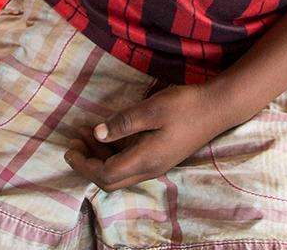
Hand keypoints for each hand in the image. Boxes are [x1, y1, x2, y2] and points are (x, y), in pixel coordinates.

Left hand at [64, 83, 232, 190]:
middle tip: (73, 144)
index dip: (84, 165)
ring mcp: (156, 164)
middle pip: (110, 180)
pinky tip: (106, 134)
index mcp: (146, 160)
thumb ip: (123, 123)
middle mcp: (150, 169)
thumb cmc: (185, 105)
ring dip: (99, 157)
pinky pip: (130, 163)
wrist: (217, 108)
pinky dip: (113, 152)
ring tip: (84, 134)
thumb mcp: (151, 109)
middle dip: (88, 165)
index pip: (106, 174)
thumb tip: (97, 134)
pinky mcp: (160, 156)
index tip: (69, 149)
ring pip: (120, 172)